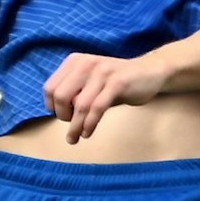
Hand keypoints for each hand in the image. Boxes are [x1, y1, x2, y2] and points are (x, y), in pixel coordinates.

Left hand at [43, 53, 166, 142]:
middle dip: (62, 116)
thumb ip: (76, 92)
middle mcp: (86, 64)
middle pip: (60, 96)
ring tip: (74, 139)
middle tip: (70, 125)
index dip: (51, 106)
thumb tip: (60, 114)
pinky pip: (98, 108)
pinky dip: (90, 124)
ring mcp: (102, 73)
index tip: (61, 116)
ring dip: (75, 127)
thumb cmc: (116, 81)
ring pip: (80, 105)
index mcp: (75, 61)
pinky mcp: (118, 83)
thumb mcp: (91, 81)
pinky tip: (88, 132)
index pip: (50, 87)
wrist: (149, 71)